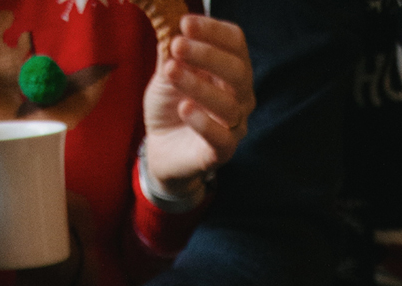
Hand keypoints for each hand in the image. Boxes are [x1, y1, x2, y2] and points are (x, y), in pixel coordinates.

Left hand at [142, 15, 254, 196]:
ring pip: (229, 105)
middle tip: (177, 46)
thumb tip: (169, 17)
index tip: (185, 24)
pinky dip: (203, 122)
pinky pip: (222, 138)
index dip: (214, 31)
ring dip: (199, 85)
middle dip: (207, 55)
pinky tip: (184, 108)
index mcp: (230, 71)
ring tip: (171, 72)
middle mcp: (240, 98)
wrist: (161, 147)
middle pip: (238, 71)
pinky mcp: (222, 152)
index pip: (236, 44)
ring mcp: (234, 126)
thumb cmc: (170, 106)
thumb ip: (171, 48)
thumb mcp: (168, 70)